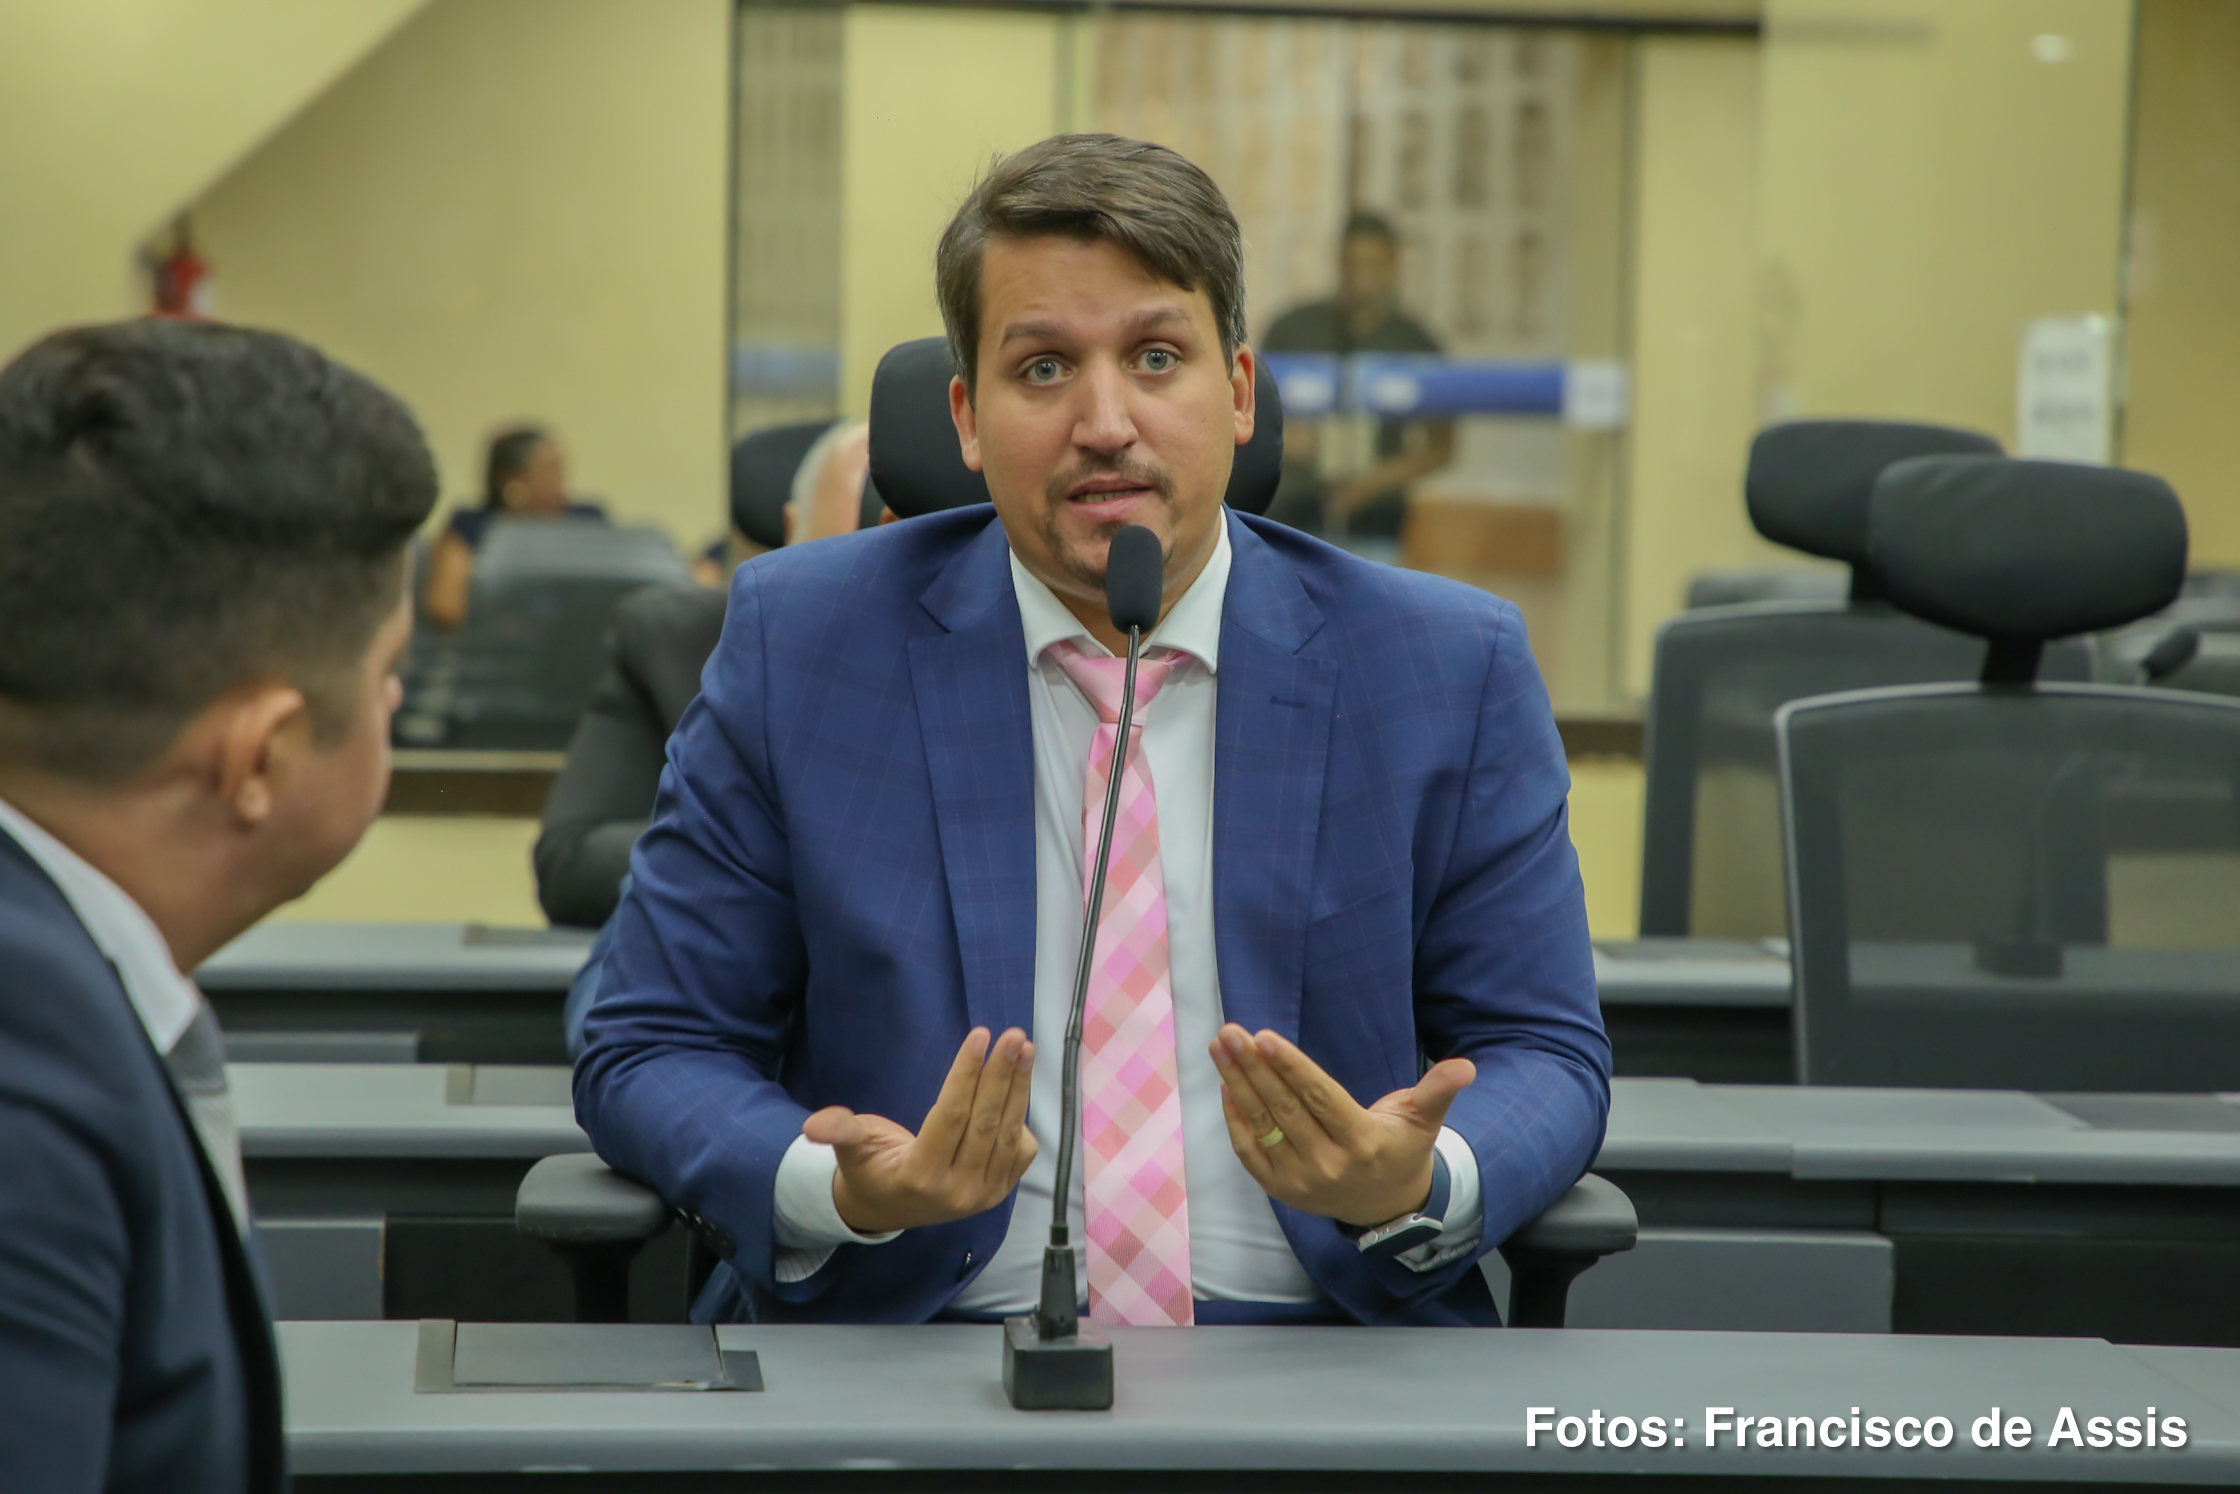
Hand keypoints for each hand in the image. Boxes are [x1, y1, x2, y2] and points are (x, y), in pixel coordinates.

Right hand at [803, 1026, 1037, 1234]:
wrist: (889, 1209)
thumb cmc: (869, 1169)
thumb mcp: (851, 1150)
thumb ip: (839, 1133)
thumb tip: (813, 1126)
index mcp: (920, 1178)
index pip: (949, 1118)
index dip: (965, 1075)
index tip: (980, 1036)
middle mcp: (957, 1192)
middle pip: (985, 1123)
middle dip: (1001, 1075)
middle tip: (1013, 1035)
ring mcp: (982, 1195)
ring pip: (1008, 1134)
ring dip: (1019, 1088)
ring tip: (1025, 1049)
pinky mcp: (999, 1192)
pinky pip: (1020, 1151)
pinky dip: (1022, 1116)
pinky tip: (1019, 1085)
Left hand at [1210, 1024, 1473, 1227]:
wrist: (1387, 1208)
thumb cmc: (1402, 1149)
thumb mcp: (1424, 1120)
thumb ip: (1439, 1090)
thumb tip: (1466, 1066)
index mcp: (1363, 1142)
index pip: (1320, 1098)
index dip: (1291, 1067)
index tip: (1262, 1036)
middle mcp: (1329, 1165)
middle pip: (1284, 1109)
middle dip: (1253, 1067)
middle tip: (1229, 1033)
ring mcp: (1301, 1181)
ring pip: (1262, 1127)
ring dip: (1237, 1084)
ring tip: (1220, 1048)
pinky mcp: (1282, 1190)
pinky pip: (1250, 1152)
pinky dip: (1235, 1118)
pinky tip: (1227, 1084)